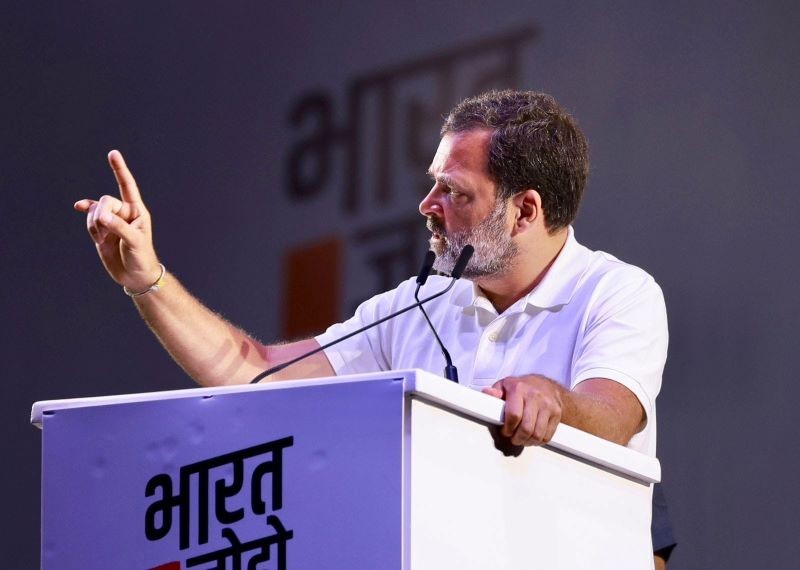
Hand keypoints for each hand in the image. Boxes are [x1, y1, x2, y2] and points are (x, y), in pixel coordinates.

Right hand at [74, 150, 160, 291]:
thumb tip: (100, 215)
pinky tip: (78, 207)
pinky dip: (86, 217)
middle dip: (102, 213)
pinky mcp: (101, 230)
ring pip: (95, 212)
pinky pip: (89, 220)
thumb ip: (118, 227)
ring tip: (104, 240)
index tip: (112, 153)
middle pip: (105, 201)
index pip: (127, 186)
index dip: (119, 170)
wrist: (134, 275)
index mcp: (137, 211)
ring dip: (95, 224)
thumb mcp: (134, 241)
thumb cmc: (141, 257)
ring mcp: (111, 221)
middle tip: (106, 231)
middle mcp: (123, 212)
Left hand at [483, 374, 564, 445]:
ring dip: (527, 442)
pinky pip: (547, 435)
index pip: (514, 415)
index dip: (508, 428)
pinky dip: (539, 441)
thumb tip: (487, 393)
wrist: (546, 385)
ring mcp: (548, 405)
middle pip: (526, 428)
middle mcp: (535, 396)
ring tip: (522, 439)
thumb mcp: (504, 386)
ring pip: (537, 434)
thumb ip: (494, 392)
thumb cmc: (521, 388)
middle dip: (517, 438)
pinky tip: (532, 437)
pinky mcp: (556, 413)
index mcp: (518, 388)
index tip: (505, 431)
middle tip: (513, 438)